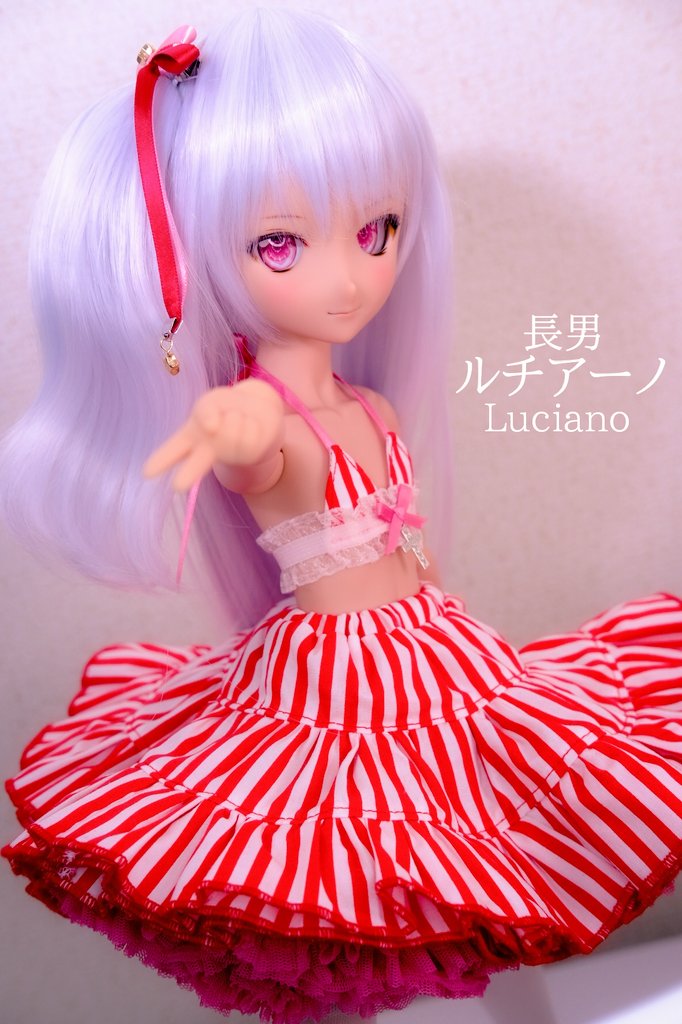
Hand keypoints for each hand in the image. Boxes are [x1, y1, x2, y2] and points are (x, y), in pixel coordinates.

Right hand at [143, 379, 284, 490]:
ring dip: (236, 416)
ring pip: (232, 429)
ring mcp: (228, 455)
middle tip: (177, 486)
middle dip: (188, 474)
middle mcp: (206, 452)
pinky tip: (250, 425)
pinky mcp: (250, 454)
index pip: (171, 451)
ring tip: (236, 418)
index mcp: (190, 438)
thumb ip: (206, 410)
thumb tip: (212, 428)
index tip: (147, 473)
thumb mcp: (211, 401)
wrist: (258, 411)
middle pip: (196, 465)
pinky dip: (251, 421)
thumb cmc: (226, 407)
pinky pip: (250, 430)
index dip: (159, 461)